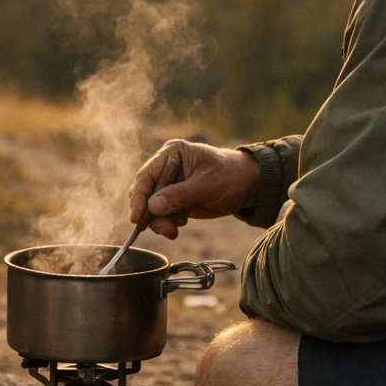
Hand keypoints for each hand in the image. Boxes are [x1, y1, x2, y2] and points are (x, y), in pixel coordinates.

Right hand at [128, 140, 260, 238]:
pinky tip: (180, 225)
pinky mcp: (176, 200)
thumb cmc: (230, 175)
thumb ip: (180, 194)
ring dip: (159, 222)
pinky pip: (162, 215)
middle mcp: (167, 168)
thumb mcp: (206, 184)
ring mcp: (170, 185)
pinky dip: (167, 223)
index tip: (137, 217)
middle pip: (145, 193)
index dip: (139, 196)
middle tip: (163, 229)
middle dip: (150, 214)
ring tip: (173, 231)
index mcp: (171, 154)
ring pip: (152, 207)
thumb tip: (153, 206)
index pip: (146, 175)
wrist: (247, 186)